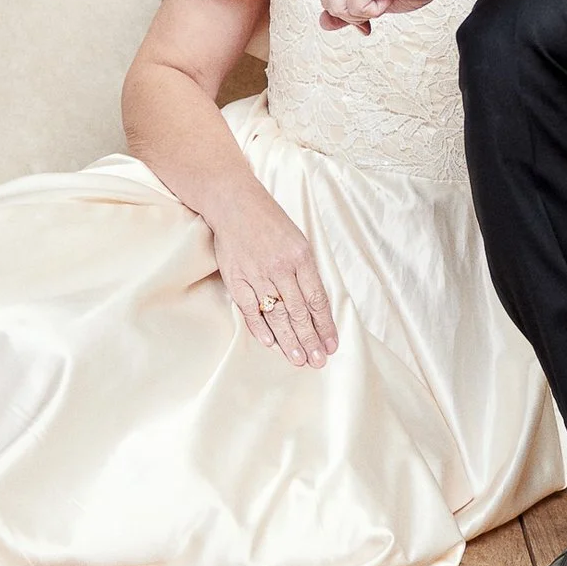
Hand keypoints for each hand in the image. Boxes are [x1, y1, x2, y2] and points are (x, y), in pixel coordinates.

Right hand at [209, 191, 338, 368]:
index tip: (332, 345)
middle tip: (318, 361)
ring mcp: (257, 274)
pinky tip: (271, 343)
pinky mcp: (236, 278)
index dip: (325, 325)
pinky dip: (260, 328)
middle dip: (310, 340)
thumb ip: (306, 270)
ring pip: (276, 315)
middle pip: (299, 312)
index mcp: (301, 257)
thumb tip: (315, 304)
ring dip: (289, 340)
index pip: (317, 299)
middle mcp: (280, 268)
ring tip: (298, 360)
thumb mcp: (298, 239)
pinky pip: (250, 309)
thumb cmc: (270, 221)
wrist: (234, 203)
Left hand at [317, 0, 453, 30]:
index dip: (348, 11)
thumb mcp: (373, 1)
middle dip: (354, 13)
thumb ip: (347, 10)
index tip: (370, 10)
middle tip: (380, 1)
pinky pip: (355, 7)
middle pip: (327, 1)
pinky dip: (375, 10)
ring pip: (336, 6)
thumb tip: (323, 23)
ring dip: (365, 11)